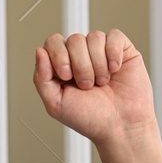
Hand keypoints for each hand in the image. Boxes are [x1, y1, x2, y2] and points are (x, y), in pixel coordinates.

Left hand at [33, 29, 155, 148]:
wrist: (120, 127)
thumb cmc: (89, 118)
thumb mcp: (55, 103)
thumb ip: (41, 78)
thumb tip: (39, 51)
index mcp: (62, 65)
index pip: (53, 42)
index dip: (58, 55)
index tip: (66, 77)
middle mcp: (81, 55)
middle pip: (73, 39)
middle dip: (80, 65)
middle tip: (87, 85)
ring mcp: (101, 51)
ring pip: (94, 37)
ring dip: (97, 64)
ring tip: (102, 83)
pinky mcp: (122, 50)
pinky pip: (114, 36)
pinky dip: (113, 54)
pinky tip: (114, 70)